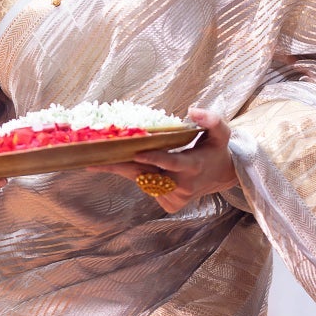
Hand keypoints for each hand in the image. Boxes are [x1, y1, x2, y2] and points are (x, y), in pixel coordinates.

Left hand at [92, 107, 236, 213]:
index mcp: (193, 166)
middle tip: (93, 161)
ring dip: (124, 170)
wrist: (222, 175)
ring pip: (143, 182)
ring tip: (100, 160)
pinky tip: (131, 166)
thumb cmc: (216, 149)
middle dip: (120, 167)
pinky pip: (147, 188)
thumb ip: (211, 119)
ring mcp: (175, 198)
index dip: (155, 158)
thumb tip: (192, 110)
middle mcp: (183, 185)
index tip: (137, 152)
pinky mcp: (170, 205)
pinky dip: (138, 176)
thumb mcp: (221, 132)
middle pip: (146, 175)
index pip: (172, 163)